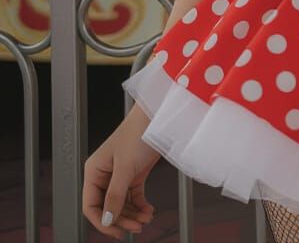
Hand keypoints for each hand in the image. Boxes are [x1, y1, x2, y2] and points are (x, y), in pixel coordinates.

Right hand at [82, 109, 160, 237]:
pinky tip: (148, 211)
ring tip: (145, 219)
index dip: (101, 222)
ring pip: (121, 204)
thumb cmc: (138, 132)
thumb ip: (115, 195)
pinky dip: (140, 205)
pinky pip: (133, 196)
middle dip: (121, 219)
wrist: (159, 117)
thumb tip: (107, 219)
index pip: (91, 205)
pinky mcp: (134, 173)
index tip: (116, 232)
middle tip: (136, 227)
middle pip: (107, 207)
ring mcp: (120, 174)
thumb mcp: (125, 167)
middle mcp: (104, 174)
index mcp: (94, 171)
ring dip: (133, 214)